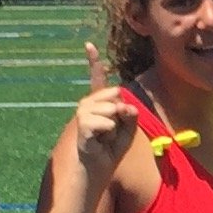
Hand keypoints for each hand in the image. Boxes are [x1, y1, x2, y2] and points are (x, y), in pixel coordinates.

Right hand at [73, 43, 138, 179]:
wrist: (96, 168)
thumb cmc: (110, 150)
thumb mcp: (128, 130)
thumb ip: (130, 115)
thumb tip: (124, 105)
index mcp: (100, 103)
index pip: (97, 79)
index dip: (93, 62)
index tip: (88, 45)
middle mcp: (89, 103)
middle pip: (116, 94)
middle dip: (123, 113)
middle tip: (114, 130)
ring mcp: (83, 111)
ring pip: (112, 107)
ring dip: (116, 125)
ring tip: (106, 137)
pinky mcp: (82, 122)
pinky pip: (107, 121)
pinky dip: (110, 132)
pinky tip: (101, 140)